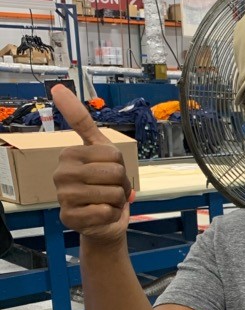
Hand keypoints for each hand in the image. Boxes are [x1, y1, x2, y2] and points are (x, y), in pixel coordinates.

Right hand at [52, 86, 134, 243]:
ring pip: (112, 193)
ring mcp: (63, 197)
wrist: (104, 221)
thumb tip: (57, 88)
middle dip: (121, 184)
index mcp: (69, 154)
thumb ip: (81, 120)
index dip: (121, 166)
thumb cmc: (103, 184)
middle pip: (114, 173)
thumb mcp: (99, 149)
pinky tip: (100, 215)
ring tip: (105, 202)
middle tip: (111, 190)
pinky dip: (111, 215)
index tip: (110, 171)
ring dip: (117, 201)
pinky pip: (105, 212)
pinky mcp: (70, 218)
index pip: (113, 155)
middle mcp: (61, 173)